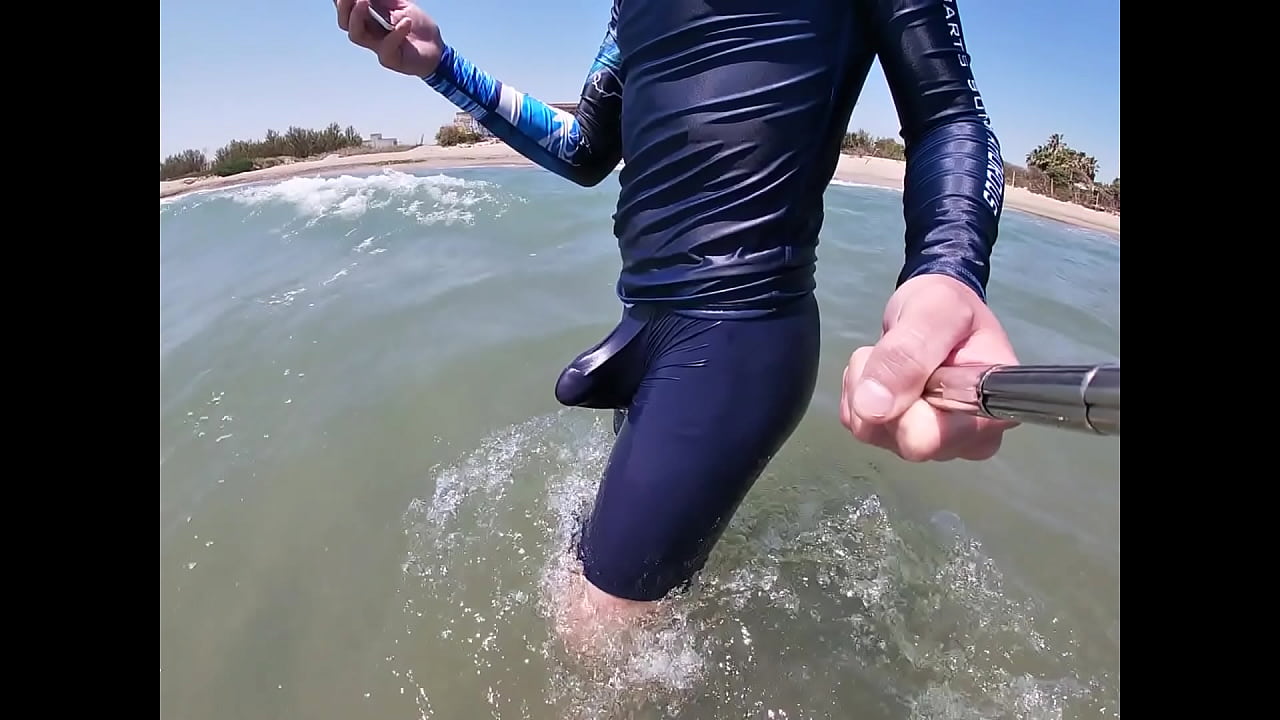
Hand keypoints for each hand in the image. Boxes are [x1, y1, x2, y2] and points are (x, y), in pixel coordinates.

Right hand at [336, 0, 443, 76]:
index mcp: (369, 20)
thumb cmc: (419, 27)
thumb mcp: (402, 5)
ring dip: (357, 16)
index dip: (341, 1)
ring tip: (364, 1)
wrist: (437, 50)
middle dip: (344, 6)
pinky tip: (406, 22)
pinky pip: (387, 46)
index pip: (348, 10)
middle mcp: (369, 34)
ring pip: (356, 35)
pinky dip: (396, 32)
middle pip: (344, 22)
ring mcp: (378, 47)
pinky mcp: (391, 59)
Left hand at [841, 274, 1018, 461]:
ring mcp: (931, 443)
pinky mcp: (895, 438)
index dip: (916, 409)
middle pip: (907, 442)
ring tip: (892, 355)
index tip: (924, 373)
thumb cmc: (945, 307)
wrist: (931, 311)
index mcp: (992, 410)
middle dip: (888, 392)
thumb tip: (872, 409)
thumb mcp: (935, 312)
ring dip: (867, 385)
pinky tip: (882, 372)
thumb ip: (909, 353)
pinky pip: (857, 423)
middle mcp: (968, 438)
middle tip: (901, 353)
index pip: (944, 438)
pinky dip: (857, 391)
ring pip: (873, 431)